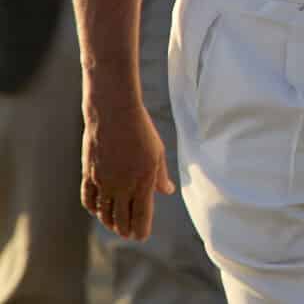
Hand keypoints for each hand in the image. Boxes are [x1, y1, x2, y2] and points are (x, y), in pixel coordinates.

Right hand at [81, 95, 173, 240]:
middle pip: (122, 218)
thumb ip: (160, 176)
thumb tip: (167, 192)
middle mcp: (122, 186)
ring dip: (110, 222)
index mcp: (143, 182)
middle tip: (128, 234)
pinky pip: (89, 199)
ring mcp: (103, 182)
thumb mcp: (158, 153)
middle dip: (126, 229)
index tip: (141, 237)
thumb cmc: (142, 131)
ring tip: (115, 225)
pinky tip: (97, 211)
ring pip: (104, 212)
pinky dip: (93, 209)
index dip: (141, 229)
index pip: (142, 215)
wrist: (114, 114)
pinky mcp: (89, 175)